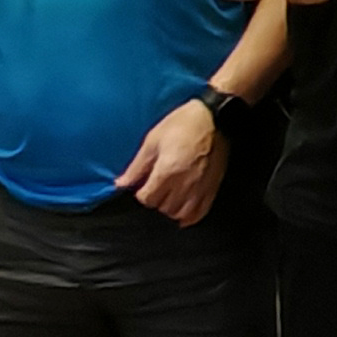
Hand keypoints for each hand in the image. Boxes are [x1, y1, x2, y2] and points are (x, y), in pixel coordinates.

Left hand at [113, 96, 223, 226]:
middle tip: (154, 190)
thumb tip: (120, 184)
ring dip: (171, 210)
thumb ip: (137, 166)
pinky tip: (183, 214)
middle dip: (155, 201)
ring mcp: (200, 188)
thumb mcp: (153, 140)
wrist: (215, 118)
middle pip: (164, 208)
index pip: (148, 199)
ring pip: (181, 214)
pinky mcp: (212, 188)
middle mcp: (184, 184)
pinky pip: (200, 212)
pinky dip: (190, 217)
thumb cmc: (182, 124)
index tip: (142, 186)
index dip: (141, 194)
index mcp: (167, 171)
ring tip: (168, 199)